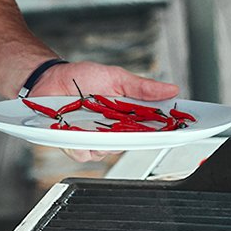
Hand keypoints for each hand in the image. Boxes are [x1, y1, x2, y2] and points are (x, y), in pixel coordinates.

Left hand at [30, 61, 179, 163]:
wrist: (50, 78)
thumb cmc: (82, 78)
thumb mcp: (116, 77)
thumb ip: (142, 87)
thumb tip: (171, 89)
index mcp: (127, 116)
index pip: (152, 129)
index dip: (167, 132)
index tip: (180, 129)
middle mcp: (112, 131)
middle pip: (132, 144)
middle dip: (133, 136)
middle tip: (128, 123)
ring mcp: (93, 139)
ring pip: (107, 152)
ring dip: (103, 139)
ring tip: (94, 120)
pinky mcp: (74, 144)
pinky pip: (83, 153)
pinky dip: (81, 143)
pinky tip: (76, 129)